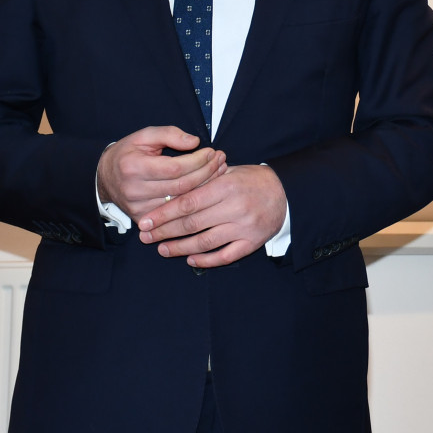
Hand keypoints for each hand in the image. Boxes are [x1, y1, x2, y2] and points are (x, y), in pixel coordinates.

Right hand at [98, 125, 225, 220]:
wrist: (104, 178)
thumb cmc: (128, 153)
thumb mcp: (144, 136)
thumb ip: (169, 134)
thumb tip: (194, 142)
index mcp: (134, 167)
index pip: (175, 167)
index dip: (198, 160)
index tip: (212, 152)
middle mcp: (135, 190)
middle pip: (181, 186)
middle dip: (206, 172)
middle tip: (221, 161)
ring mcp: (139, 208)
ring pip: (181, 202)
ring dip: (204, 187)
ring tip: (219, 171)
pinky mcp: (143, 219)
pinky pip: (174, 213)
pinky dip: (192, 201)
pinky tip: (206, 189)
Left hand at [138, 164, 287, 267]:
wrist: (287, 192)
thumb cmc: (252, 180)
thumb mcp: (229, 172)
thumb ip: (202, 181)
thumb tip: (169, 191)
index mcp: (226, 187)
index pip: (187, 203)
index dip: (163, 214)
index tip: (145, 221)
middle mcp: (234, 208)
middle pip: (192, 224)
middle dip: (164, 232)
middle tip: (145, 238)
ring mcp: (244, 227)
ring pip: (205, 242)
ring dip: (180, 248)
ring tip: (163, 250)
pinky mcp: (252, 241)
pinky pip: (225, 255)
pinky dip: (206, 260)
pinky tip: (191, 260)